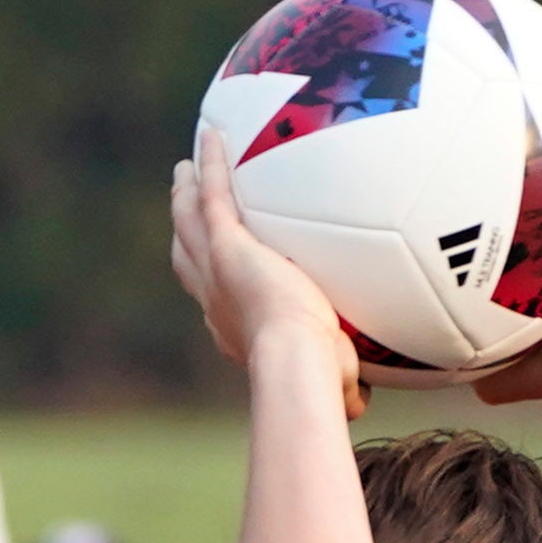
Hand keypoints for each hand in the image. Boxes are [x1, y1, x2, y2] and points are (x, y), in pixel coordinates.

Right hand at [171, 128, 363, 421]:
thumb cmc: (315, 381)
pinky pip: (213, 194)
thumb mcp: (332, 384)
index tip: (215, 272)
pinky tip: (211, 134)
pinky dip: (209, 164)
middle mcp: (215, 298)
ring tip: (186, 167)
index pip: (215, 301)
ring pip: (190, 222)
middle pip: (188, 257)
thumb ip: (344, 391)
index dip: (210, 285)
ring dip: (185, 193)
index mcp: (233, 329)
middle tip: (182, 207)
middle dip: (184, 232)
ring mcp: (216, 268)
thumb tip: (359, 408)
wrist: (295, 360)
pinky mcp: (227, 244)